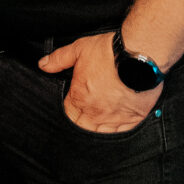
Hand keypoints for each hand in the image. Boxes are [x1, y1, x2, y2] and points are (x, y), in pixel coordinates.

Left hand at [39, 31, 161, 132]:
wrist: (140, 55)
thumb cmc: (111, 52)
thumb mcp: (79, 49)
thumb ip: (59, 59)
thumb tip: (43, 65)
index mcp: (80, 98)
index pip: (68, 115)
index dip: (68, 111)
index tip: (72, 105)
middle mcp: (96, 113)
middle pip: (82, 128)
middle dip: (80, 123)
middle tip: (84, 115)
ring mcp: (116, 119)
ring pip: (101, 135)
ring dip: (98, 130)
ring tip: (99, 122)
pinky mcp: (134, 119)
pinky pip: (122, 134)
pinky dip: (118, 131)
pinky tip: (116, 125)